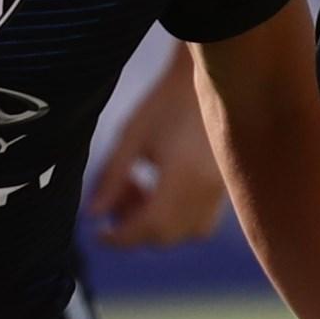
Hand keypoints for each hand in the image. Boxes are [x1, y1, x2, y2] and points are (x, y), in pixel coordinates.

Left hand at [85, 51, 226, 247]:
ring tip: (142, 190)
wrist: (210, 80)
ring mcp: (221, 192)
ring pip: (187, 233)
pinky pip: (202, 221)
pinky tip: (163, 188)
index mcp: (181, 177)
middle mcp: (206, 191)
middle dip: (135, 229)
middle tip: (118, 198)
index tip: (98, 234)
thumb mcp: (131, 137)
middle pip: (166, 235)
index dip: (119, 237)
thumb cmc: (165, 103)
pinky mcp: (226, 188)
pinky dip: (178, 218)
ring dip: (159, 226)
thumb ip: (111, 178)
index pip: (147, 227)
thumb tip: (93, 215)